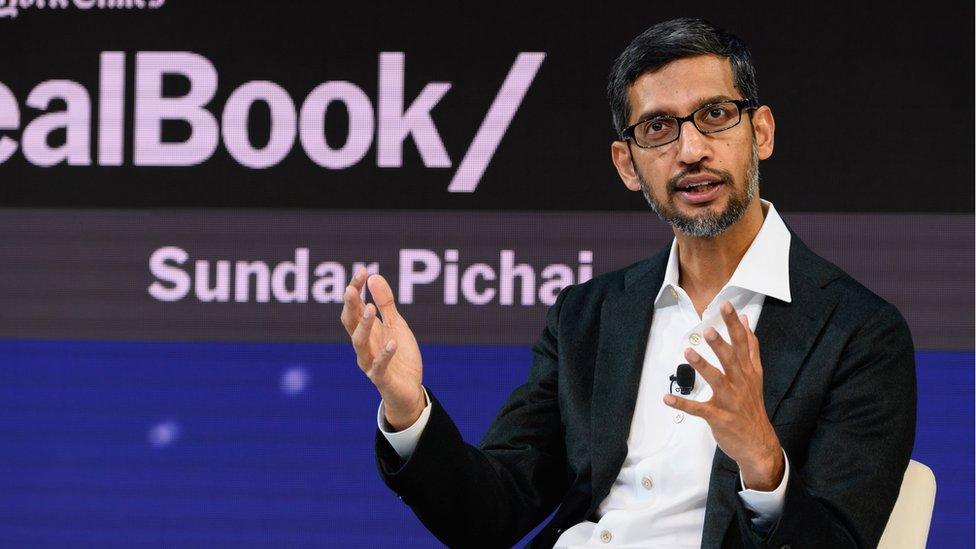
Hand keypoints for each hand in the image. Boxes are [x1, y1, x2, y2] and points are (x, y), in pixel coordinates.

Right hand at [340, 267, 424, 430]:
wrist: (408, 389)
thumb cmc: (400, 355)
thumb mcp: (396, 325)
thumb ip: (386, 303)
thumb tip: (374, 276)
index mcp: (366, 330)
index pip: (355, 307)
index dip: (356, 289)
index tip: (362, 271)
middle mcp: (363, 345)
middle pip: (350, 323)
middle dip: (350, 305)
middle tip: (350, 289)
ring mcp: (370, 362)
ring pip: (359, 343)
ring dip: (363, 325)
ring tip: (369, 308)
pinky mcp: (381, 378)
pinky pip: (380, 366)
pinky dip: (385, 354)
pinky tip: (392, 342)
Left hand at [663, 301, 783, 490]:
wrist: (758, 443)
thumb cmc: (751, 405)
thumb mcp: (755, 374)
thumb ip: (750, 347)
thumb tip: (746, 321)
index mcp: (747, 372)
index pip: (743, 344)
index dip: (734, 325)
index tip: (727, 306)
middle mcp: (740, 384)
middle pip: (731, 360)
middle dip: (720, 345)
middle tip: (708, 329)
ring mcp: (730, 401)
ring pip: (716, 381)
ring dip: (702, 367)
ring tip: (688, 353)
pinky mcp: (719, 418)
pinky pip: (699, 410)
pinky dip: (684, 405)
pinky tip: (668, 399)